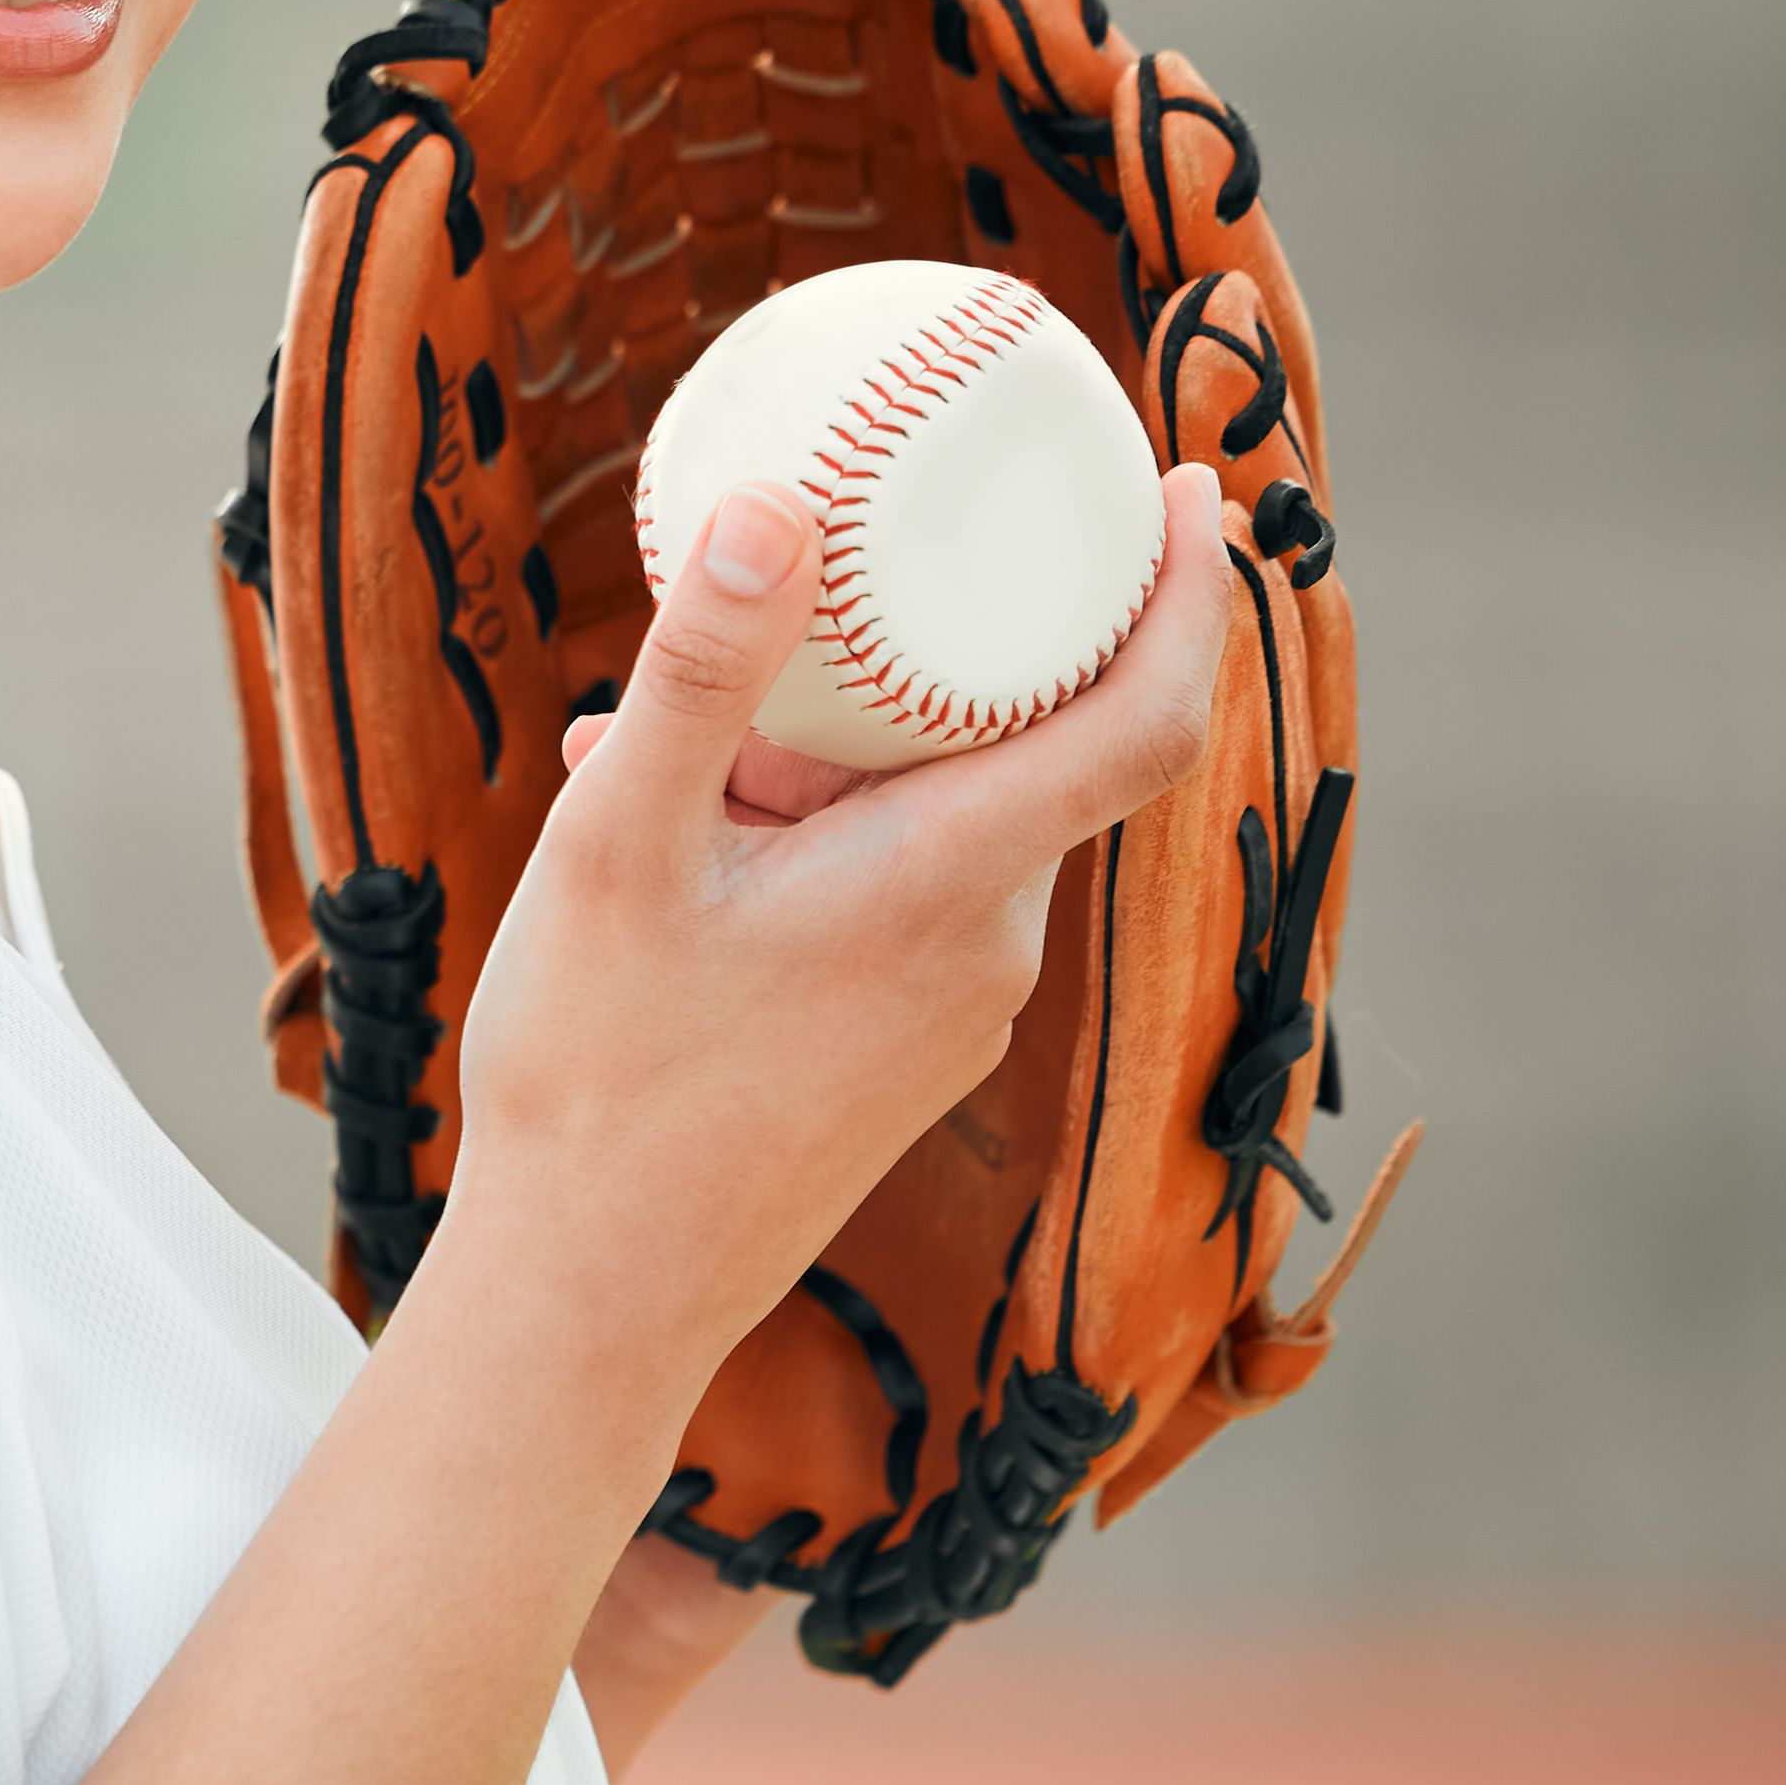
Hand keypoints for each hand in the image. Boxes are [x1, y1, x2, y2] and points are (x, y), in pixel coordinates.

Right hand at [434, 464, 1226, 1415]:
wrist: (595, 1293)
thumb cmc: (601, 1079)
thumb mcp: (618, 845)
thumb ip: (703, 674)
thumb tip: (775, 506)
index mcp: (948, 883)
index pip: (1147, 718)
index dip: (1189, 594)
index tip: (1189, 491)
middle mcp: (984, 947)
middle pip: (1015, 746)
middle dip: (918, 656)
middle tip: (801, 594)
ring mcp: (950, 1009)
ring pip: (934, 819)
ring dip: (824, 757)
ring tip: (649, 753)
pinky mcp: (902, 1050)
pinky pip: (893, 891)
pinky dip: (808, 835)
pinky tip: (667, 841)